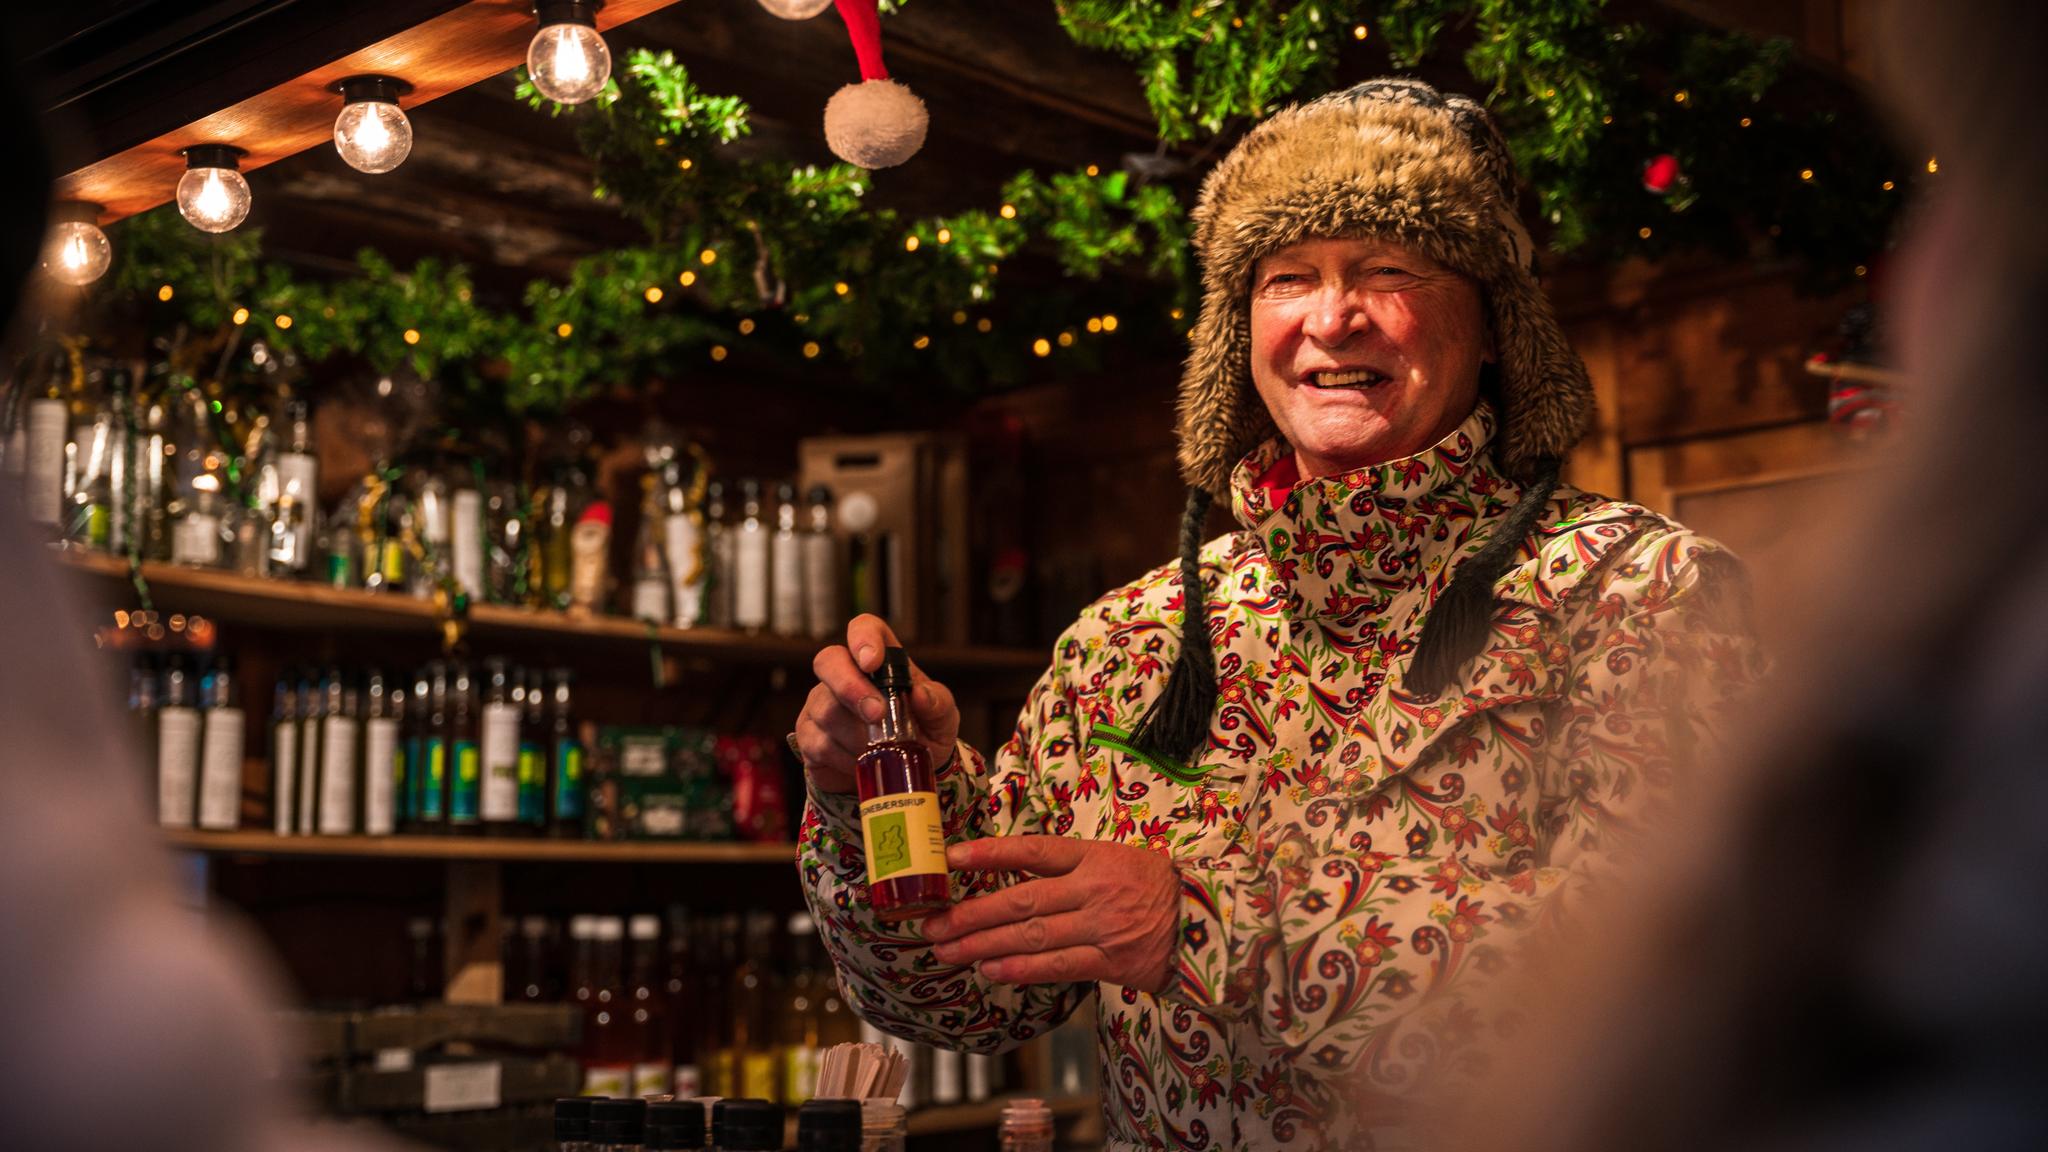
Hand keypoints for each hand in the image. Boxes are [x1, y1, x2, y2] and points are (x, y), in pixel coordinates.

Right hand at [794, 614, 959, 793]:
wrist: (902, 774)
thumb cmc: (923, 733)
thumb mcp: (942, 719)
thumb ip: (938, 703)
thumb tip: (921, 695)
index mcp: (881, 660)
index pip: (864, 628)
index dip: (863, 638)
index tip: (872, 662)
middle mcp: (845, 674)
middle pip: (828, 661)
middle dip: (849, 687)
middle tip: (876, 714)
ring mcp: (822, 703)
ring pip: (826, 709)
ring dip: (857, 734)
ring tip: (880, 749)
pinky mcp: (809, 735)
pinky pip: (818, 742)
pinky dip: (844, 757)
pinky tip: (860, 763)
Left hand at [922, 836, 1179, 992]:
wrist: (1210, 921)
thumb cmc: (1156, 887)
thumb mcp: (1117, 859)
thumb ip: (1070, 867)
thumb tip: (1013, 875)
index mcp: (1094, 856)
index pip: (1033, 851)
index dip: (990, 854)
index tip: (952, 858)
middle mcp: (1094, 889)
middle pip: (1021, 899)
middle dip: (971, 913)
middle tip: (932, 923)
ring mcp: (1102, 926)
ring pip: (1032, 936)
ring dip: (984, 945)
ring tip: (948, 950)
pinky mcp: (1112, 961)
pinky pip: (1058, 966)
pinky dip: (1021, 970)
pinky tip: (991, 970)